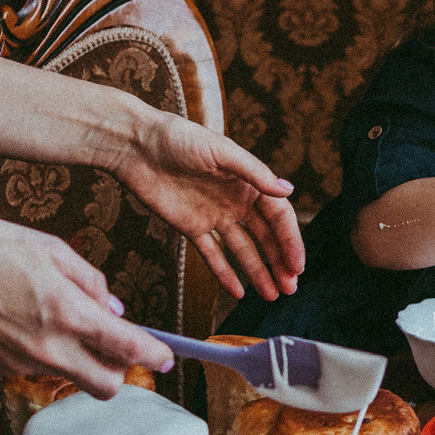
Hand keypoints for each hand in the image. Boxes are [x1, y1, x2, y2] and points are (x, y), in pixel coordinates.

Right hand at [0, 215, 174, 397]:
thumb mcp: (50, 248)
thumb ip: (90, 281)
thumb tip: (113, 307)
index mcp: (66, 311)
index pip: (126, 348)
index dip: (154, 357)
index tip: (167, 358)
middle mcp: (47, 346)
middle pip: (105, 384)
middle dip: (120, 371)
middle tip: (120, 347)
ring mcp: (22, 361)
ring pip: (72, 377)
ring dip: (83, 360)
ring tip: (65, 320)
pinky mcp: (0, 366)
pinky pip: (40, 367)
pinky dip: (50, 352)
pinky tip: (32, 321)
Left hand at [112, 110, 304, 302]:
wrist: (136, 146)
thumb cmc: (180, 138)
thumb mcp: (222, 152)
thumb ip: (255, 173)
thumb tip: (288, 189)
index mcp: (248, 182)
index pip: (278, 216)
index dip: (290, 241)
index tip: (297, 266)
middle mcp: (236, 201)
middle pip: (265, 237)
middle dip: (279, 262)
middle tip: (290, 288)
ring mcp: (214, 215)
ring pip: (242, 250)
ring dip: (258, 272)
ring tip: (272, 296)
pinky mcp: (190, 227)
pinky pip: (211, 255)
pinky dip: (224, 274)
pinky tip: (237, 292)